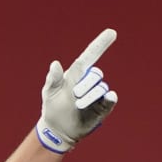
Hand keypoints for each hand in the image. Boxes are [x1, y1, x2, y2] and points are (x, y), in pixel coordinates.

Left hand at [36, 28, 118, 153]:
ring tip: (77, 105)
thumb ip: (52, 79)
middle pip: (95, 73)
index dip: (100, 44)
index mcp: (76, 75)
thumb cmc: (52, 108)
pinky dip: (109, 98)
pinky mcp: (103, 106)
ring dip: (89, 96)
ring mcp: (97, 94)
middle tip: (74, 95)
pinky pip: (110, 99)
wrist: (57, 129)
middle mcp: (89, 82)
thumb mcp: (49, 93)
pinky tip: (106, 98)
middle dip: (85, 83)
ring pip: (101, 87)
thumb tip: (55, 63)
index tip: (111, 32)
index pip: (90, 56)